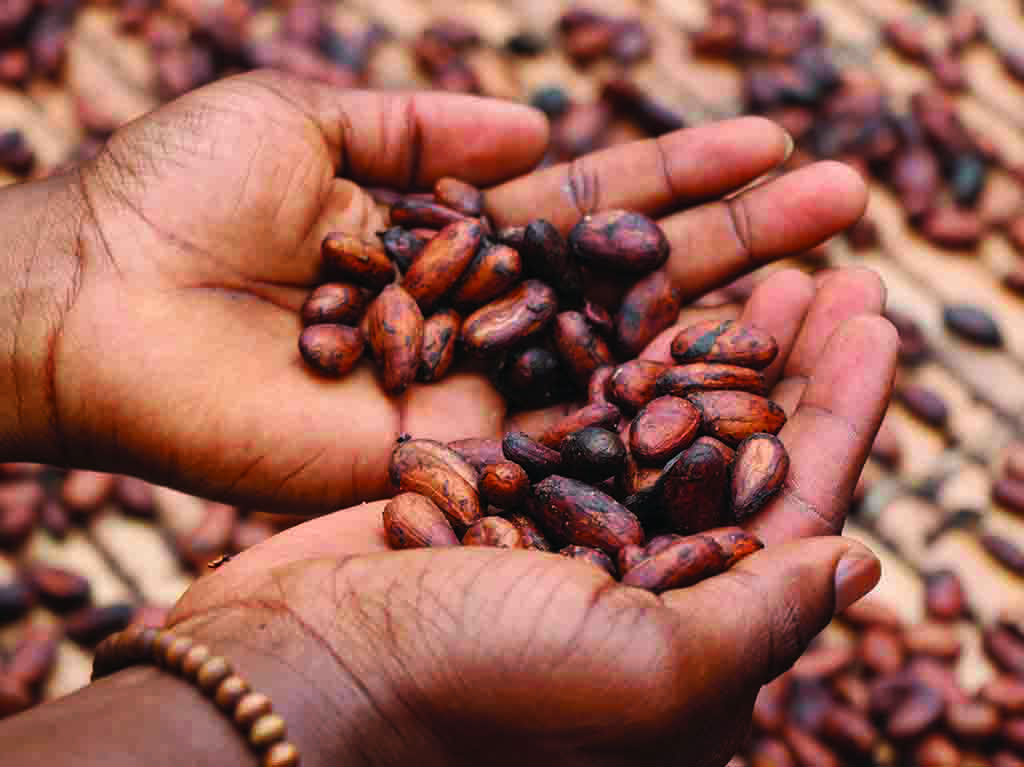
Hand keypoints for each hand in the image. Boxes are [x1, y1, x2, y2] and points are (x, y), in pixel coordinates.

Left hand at [10, 69, 867, 512]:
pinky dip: (642, 414)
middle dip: (736, 238)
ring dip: (720, 321)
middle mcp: (477, 315)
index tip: (771, 141)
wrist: (87, 305)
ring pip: (615, 358)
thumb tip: (534, 129)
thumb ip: (424, 128)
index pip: (591, 204)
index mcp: (450, 232)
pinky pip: (556, 435)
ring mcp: (468, 390)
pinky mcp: (439, 457)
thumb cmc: (174, 196)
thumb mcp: (304, 119)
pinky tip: (737, 387)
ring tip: (830, 276)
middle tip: (843, 200)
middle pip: (628, 280)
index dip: (679, 174)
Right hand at [167, 262, 898, 764]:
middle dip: (783, 361)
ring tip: (752, 264)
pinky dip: (615, 349)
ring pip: (660, 418)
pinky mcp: (494, 493)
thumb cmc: (472, 690)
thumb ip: (758, 620)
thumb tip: (857, 562)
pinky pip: (577, 408)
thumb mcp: (646, 673)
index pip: (796, 511)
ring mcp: (561, 533)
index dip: (842, 412)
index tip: (873, 318)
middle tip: (826, 271)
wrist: (299, 673)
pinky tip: (641, 291)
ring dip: (707, 340)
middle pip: (735, 451)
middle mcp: (634, 586)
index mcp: (690, 644)